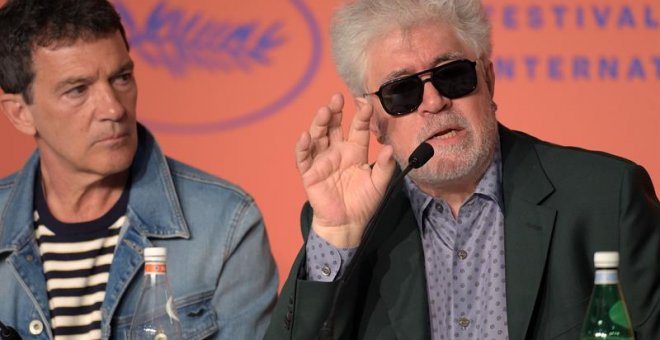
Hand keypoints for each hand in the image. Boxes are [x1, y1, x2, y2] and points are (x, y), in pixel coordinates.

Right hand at [295, 93, 395, 247]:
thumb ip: (386, 167)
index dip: (361, 114)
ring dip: (319, 123)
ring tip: (323, 111)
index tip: (365, 102)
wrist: (347, 224)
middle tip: (337, 97)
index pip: (357, 127)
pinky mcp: (310, 172)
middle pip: (333, 126)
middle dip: (335, 111)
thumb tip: (392, 148)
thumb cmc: (363, 203)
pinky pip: (304, 157)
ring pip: (318, 136)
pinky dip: (303, 146)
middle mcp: (337, 151)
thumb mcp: (379, 184)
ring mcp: (322, 160)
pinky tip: (305, 136)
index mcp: (355, 151)